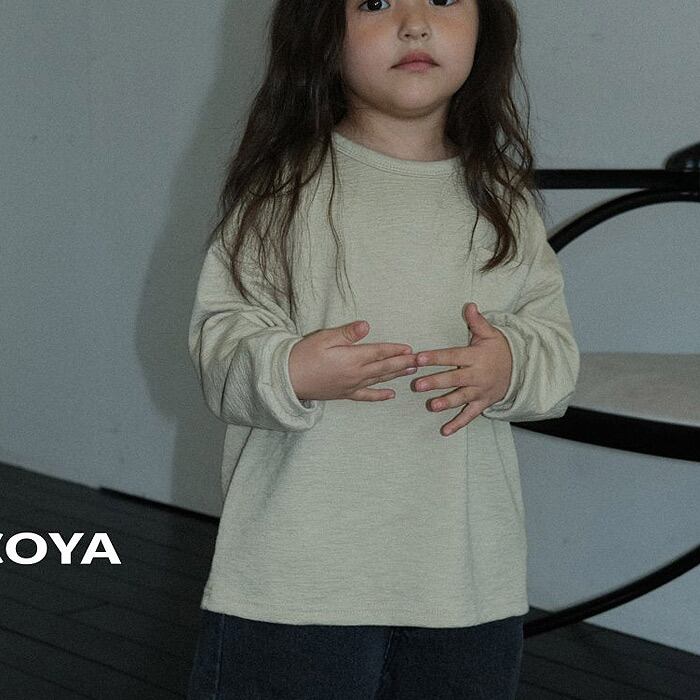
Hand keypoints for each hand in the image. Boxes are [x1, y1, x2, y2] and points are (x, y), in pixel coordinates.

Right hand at [289, 320, 418, 401]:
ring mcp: (351, 386)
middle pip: (384, 368)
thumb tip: (366, 326)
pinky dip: (380, 396)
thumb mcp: (324, 338)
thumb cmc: (303, 355)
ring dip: (396, 375)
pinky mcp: (344, 394)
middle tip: (420, 361)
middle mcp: (355, 374)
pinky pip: (366, 396)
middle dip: (403, 363)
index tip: (410, 349)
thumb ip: (347, 333)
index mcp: (352, 358)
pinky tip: (390, 395)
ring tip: (411, 371)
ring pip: (379, 380)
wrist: (287, 379)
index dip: (396, 350)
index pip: (379, 353)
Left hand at [410, 303, 511, 435]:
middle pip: (454, 379)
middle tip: (418, 385)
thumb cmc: (499, 349)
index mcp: (475, 357)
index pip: (452, 356)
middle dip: (436, 382)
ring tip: (431, 406)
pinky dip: (458, 424)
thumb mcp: (490, 333)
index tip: (419, 358)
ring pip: (461, 398)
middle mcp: (477, 375)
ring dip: (446, 403)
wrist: (521, 369)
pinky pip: (470, 415)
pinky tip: (444, 431)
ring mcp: (480, 391)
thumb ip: (477, 322)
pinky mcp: (482, 403)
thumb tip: (469, 305)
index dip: (436, 357)